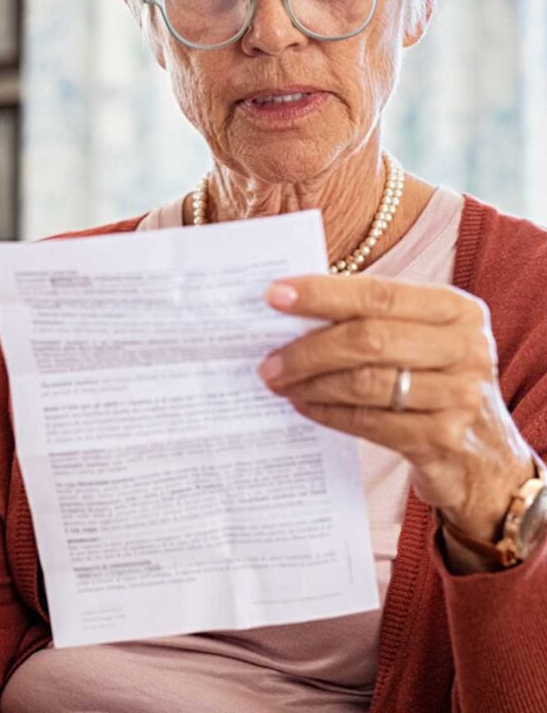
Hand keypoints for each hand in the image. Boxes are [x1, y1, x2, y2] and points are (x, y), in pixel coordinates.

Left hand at [259, 275, 532, 548]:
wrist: (483, 456)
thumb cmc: (431, 379)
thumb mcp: (418, 338)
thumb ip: (370, 318)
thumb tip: (288, 306)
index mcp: (455, 309)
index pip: (377, 293)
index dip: (321, 294)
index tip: (273, 296)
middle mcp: (465, 348)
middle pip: (368, 339)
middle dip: (308, 349)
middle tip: (266, 360)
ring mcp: (460, 396)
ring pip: (365, 383)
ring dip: (311, 383)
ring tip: (279, 383)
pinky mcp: (443, 439)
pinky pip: (369, 422)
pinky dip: (328, 413)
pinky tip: (304, 407)